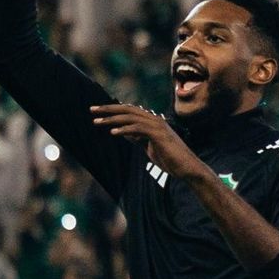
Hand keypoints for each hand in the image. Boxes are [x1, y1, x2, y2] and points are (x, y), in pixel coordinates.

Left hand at [89, 105, 208, 181]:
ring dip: (112, 119)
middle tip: (92, 109)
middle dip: (108, 109)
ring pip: (130, 117)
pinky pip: (137, 128)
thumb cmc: (171, 160)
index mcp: (152, 122)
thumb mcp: (149, 147)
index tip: (98, 112)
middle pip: (127, 110)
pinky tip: (113, 133)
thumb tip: (124, 133)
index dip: (112, 110)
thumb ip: (138, 138)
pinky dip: (124, 129)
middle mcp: (155, 120)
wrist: (187, 169)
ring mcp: (157, 126)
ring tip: (97, 121)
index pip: (129, 111)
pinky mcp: (158, 134)